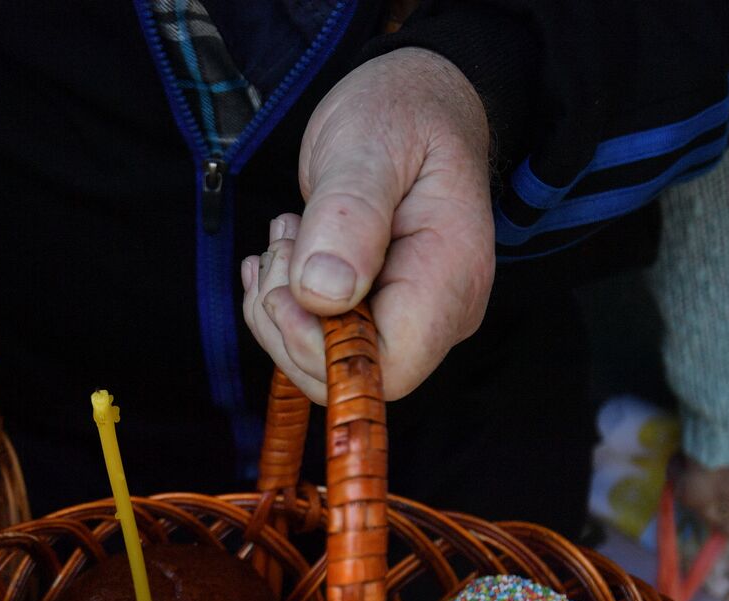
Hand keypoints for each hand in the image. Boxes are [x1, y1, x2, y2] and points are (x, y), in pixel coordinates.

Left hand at [242, 48, 493, 401]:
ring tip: (285, 231)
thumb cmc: (401, 112)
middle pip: (347, 373)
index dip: (320, 349)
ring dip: (279, 308)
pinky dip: (280, 304)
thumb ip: (349, 217)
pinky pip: (317, 338)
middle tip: (282, 240)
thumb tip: (324, 295)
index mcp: (450, 277)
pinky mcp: (376, 309)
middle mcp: (438, 311)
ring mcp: (407, 314)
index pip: (387, 369)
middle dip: (289, 324)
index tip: (287, 286)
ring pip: (322, 361)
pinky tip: (279, 253)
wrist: (413, 100)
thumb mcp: (368, 146)